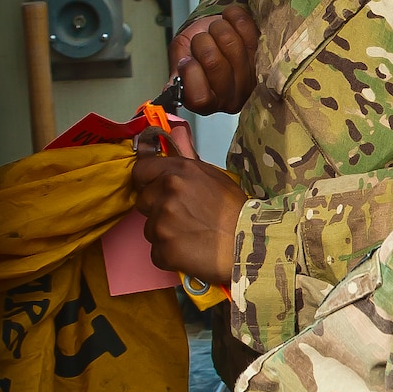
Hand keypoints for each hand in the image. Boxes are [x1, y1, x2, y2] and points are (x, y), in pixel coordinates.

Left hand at [131, 152, 247, 283]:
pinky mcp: (164, 248)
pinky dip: (171, 255)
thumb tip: (175, 136)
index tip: (154, 190)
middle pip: (143, 202)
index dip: (147, 182)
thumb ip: (187, 164)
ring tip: (192, 237)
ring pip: (149, 229)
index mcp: (179, 172)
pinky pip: (157, 253)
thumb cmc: (237, 212)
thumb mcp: (215, 177)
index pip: (141, 171)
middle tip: (183, 218)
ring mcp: (162, 222)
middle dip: (157, 210)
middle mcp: (167, 193)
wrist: (251, 243)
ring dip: (165, 234)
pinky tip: (191, 252)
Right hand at [170, 6, 259, 113]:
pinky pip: (247, 29)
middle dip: (202, 43)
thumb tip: (173, 84)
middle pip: (214, 63)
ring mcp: (252, 78)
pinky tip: (229, 21)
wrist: (215, 32)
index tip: (187, 59)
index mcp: (208, 102)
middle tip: (202, 40)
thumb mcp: (180, 59)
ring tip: (215, 31)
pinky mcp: (266, 56)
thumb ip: (178, 72)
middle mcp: (232, 97)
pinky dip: (233, 16)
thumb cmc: (196, 49)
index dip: (190, 72)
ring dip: (217, 28)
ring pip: (231, 44)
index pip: (199, 97)